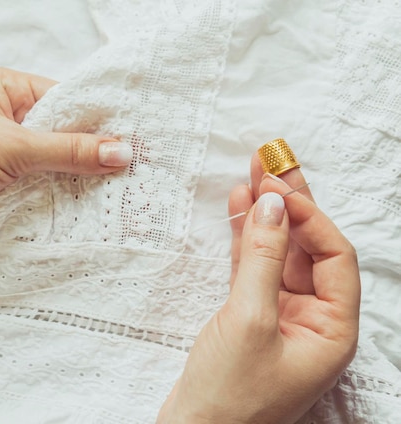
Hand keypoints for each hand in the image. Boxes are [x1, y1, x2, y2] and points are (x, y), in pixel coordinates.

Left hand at [0, 67, 131, 263]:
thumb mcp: (12, 146)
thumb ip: (69, 150)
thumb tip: (121, 151)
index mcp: (0, 88)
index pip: (61, 98)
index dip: (95, 119)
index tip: (132, 139)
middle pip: (57, 133)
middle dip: (87, 153)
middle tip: (130, 171)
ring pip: (47, 165)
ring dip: (72, 180)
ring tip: (116, 194)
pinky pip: (34, 190)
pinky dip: (54, 199)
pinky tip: (83, 210)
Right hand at [157, 160, 359, 422]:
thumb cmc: (228, 394)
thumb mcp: (249, 319)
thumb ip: (262, 257)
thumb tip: (272, 204)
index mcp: (333, 330)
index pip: (334, 257)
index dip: (309, 217)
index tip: (277, 188)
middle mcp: (314, 321)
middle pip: (308, 249)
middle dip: (290, 205)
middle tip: (270, 162)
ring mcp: (281, 317)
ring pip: (278, 254)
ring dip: (264, 216)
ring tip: (250, 174)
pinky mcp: (251, 317)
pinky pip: (253, 268)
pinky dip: (244, 239)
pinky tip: (237, 209)